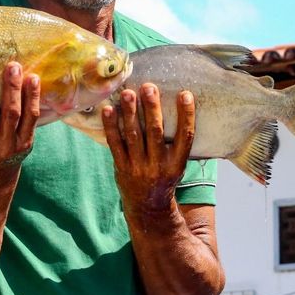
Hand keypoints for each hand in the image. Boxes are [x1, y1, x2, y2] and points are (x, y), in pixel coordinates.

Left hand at [101, 83, 194, 212]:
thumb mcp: (177, 165)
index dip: (187, 115)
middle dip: (152, 108)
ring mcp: (138, 167)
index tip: (185, 94)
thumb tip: (179, 108)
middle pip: (155, 132)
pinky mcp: (121, 167)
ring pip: (133, 135)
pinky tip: (108, 109)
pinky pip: (115, 144)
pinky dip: (111, 126)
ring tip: (127, 93)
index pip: (185, 136)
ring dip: (130, 112)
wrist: (148, 207)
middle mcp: (158, 165)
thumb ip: (176, 143)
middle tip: (149, 87)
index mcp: (177, 163)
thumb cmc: (165, 178)